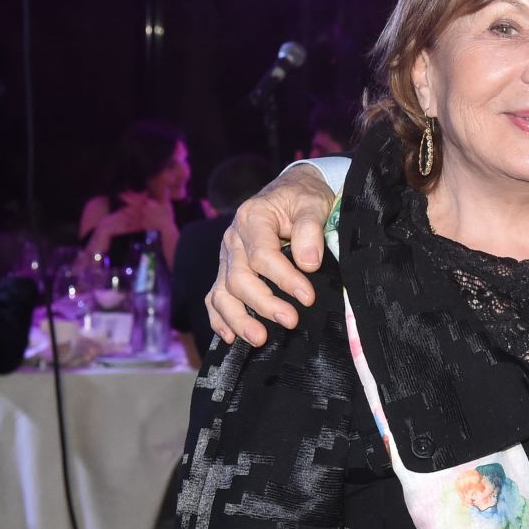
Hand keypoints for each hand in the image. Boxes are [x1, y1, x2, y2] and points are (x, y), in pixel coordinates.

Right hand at [205, 166, 335, 346]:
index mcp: (253, 218)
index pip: (262, 255)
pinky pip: (215, 296)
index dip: (284, 279)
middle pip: (239, 277)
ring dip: (238, 318)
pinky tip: (231, 337)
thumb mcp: (313, 203)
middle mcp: (233, 238)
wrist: (293, 190)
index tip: (307, 297)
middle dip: (263, 303)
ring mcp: (227, 256)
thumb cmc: (304, 197)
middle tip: (290, 321)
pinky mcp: (227, 269)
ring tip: (259, 338)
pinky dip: (220, 318)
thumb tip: (309, 263)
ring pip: (222, 291)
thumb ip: (310, 229)